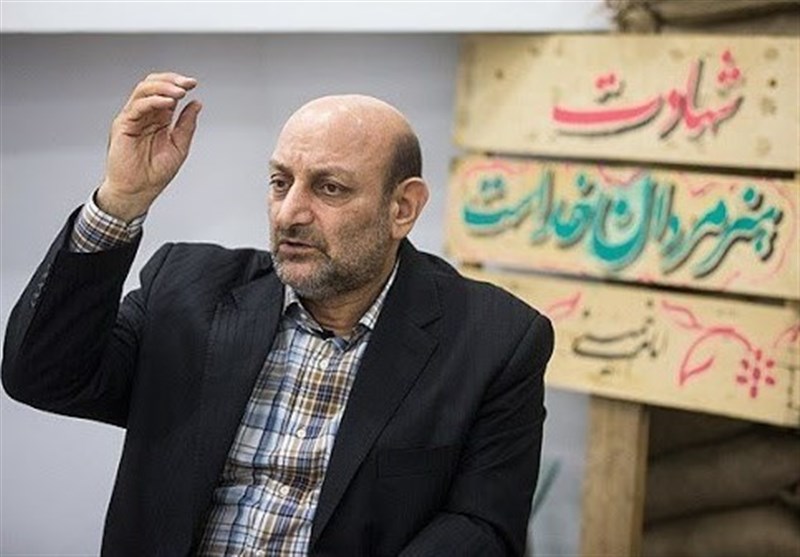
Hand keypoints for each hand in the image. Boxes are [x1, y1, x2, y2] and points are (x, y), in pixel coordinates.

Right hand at [97, 72, 201, 220]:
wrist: (137, 191)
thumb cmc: (154, 173)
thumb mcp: (179, 146)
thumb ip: (186, 124)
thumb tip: (196, 104)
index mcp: (158, 119)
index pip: (166, 92)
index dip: (178, 84)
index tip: (193, 83)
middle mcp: (145, 115)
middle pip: (153, 85)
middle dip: (171, 80)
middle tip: (187, 83)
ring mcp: (133, 118)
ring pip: (143, 90)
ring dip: (163, 87)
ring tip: (179, 91)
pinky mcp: (123, 125)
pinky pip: (137, 106)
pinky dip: (153, 101)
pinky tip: (167, 102)